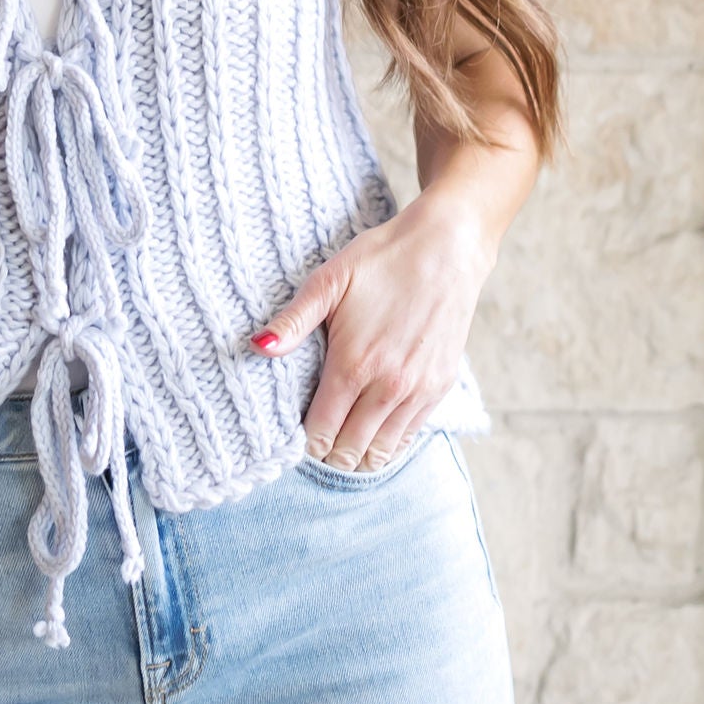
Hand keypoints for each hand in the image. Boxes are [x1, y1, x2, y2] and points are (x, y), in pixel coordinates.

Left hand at [251, 190, 497, 473]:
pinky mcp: (440, 387)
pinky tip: (373, 435)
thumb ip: (293, 321)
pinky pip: (410, 436)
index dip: (305, 440)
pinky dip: (388, 444)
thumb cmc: (382, 260)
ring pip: (381, 452)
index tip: (297, 432)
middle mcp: (387, 386)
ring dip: (358, 455)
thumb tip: (256, 347)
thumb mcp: (329, 280)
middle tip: (317, 440)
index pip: (321, 431)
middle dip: (328, 453)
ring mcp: (418, 391)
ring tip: (342, 444)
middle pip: (349, 451)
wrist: (447, 248)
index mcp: (353, 364)